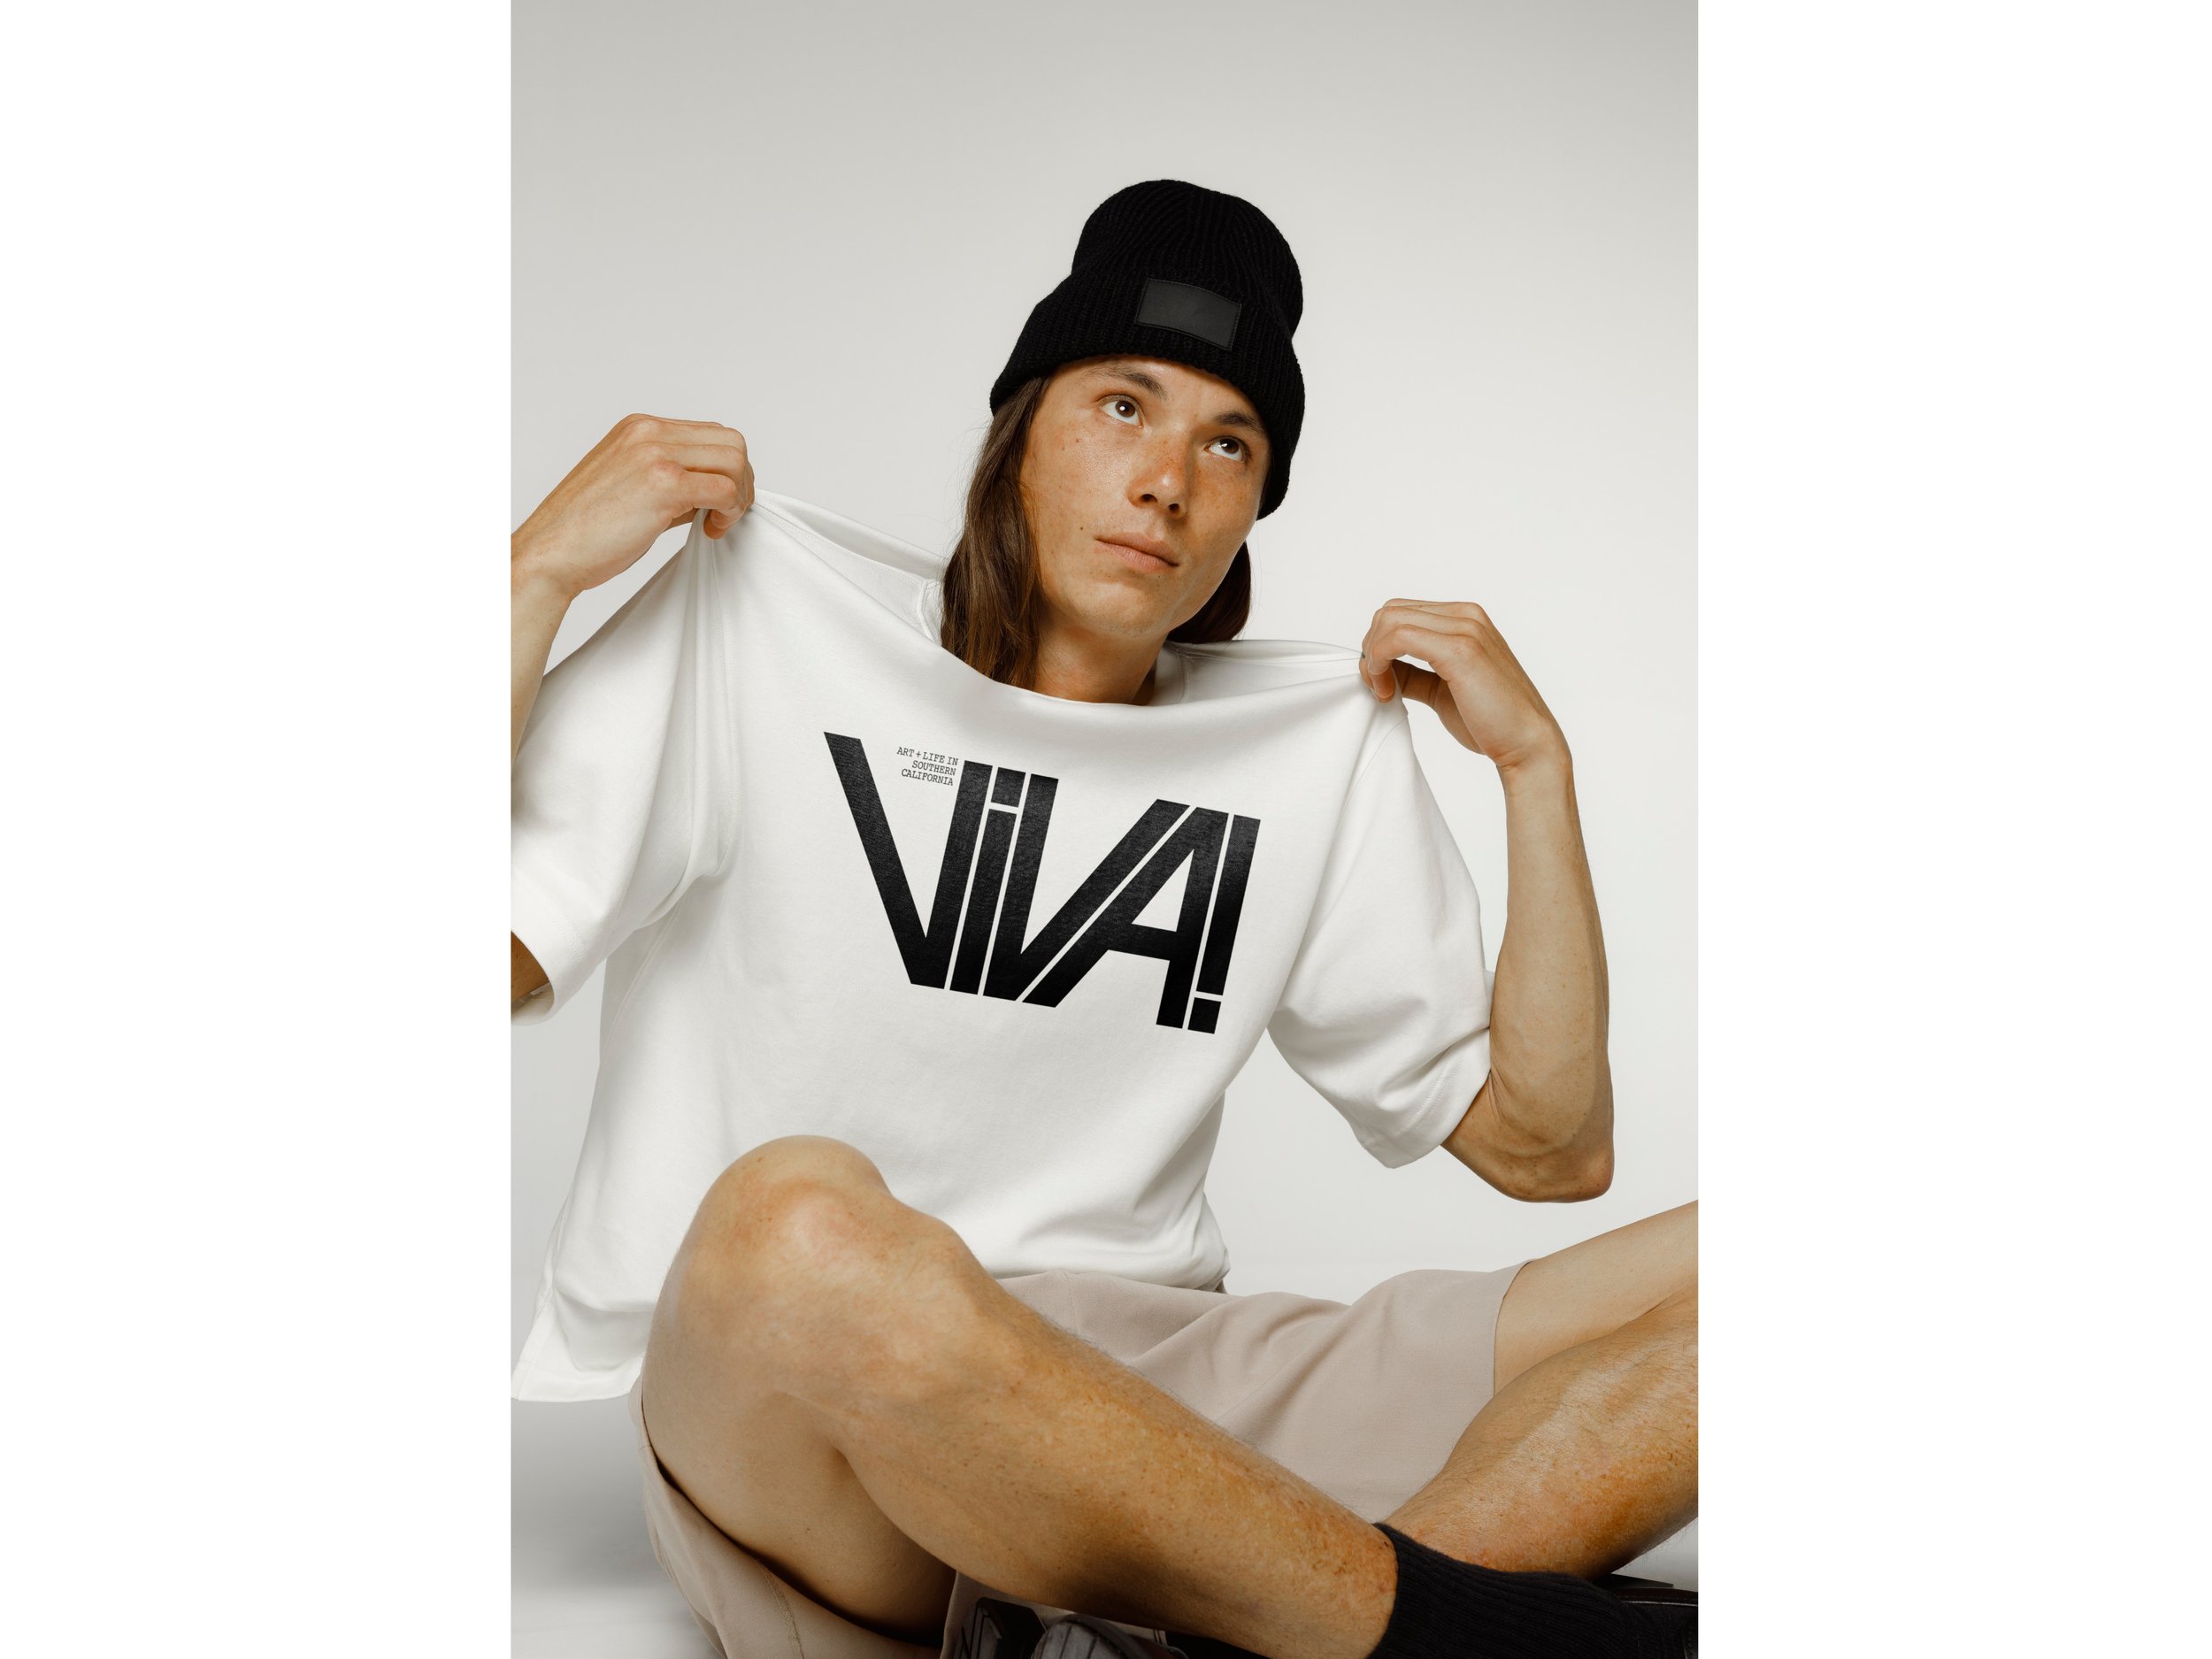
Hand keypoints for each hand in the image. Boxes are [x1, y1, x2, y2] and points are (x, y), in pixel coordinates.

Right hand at [512, 413, 755, 599]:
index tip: (718, 500)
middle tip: (726, 513)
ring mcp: (655, 454)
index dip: (726, 468)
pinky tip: (710, 530)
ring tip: (718, 521)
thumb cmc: (583, 529)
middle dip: (741, 480)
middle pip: (731, 441)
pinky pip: (725, 489)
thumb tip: (711, 491)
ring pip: (734, 460)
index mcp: (639, 428)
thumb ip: (671, 479)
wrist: (550, 552)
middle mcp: (648, 432)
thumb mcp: (629, 486)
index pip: (710, 433)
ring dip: (738, 495)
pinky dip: (730, 511)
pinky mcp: (663, 483)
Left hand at [1358, 599, 1566, 776]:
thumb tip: (1383, 669)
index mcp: (1466, 619)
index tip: (1378, 678)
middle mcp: (1467, 616)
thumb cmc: (1491, 722)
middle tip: (1376, 684)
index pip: (1402, 612)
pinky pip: (1399, 637)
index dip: (1378, 643)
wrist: (1526, 744)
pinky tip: (1387, 689)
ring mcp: (1466, 629)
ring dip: (1374, 656)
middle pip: (1391, 611)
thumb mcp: (1442, 690)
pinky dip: (1380, 662)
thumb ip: (1415, 674)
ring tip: (1382, 689)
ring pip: (1391, 620)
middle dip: (1371, 647)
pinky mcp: (1460, 650)